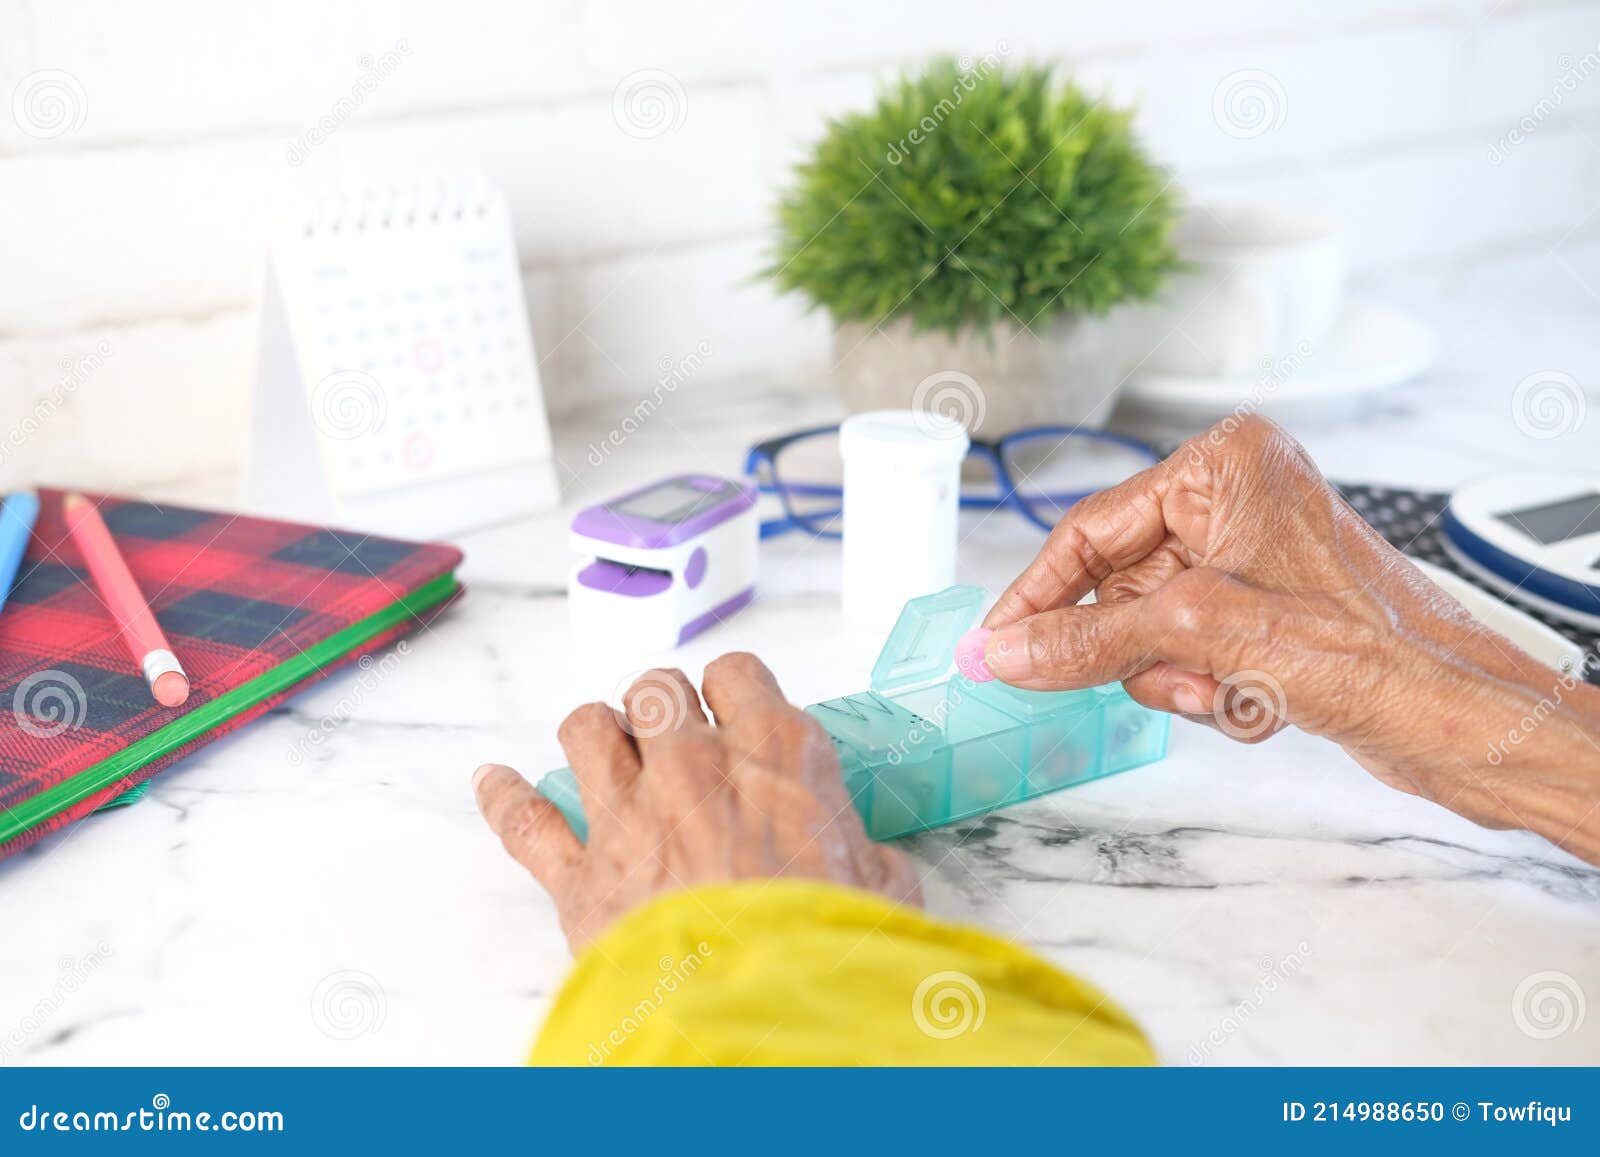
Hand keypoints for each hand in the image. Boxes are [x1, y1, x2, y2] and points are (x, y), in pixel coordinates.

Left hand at [473, 653, 921, 949]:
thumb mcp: (884, 893)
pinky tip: (494, 782)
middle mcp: (694, 767)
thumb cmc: (828, 952)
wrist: (761, 1020)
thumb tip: (872, 861)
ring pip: (586, 727)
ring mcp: (629, 817)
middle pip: (656, 688)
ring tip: (609, 754)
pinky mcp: (581, 878)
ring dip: (597, 735)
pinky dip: (504, 797)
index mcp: (775, 755)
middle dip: (664, 708)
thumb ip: (869, 857)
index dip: (733, 692)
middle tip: (676, 741)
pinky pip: (524, 820)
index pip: (737, 674)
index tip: (735, 714)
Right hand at [982, 415, 1599, 863]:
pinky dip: (1212, 687)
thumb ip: (1087, 640)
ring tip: (1232, 694)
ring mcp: (1254, 553)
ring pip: (1153, 627)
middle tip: (1175, 680)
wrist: (1456, 714)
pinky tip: (1260, 702)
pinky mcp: (1269, 606)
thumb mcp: (1198, 635)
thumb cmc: (1363, 647)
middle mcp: (1239, 497)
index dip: (1037, 595)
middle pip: (1121, 587)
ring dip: (1180, 677)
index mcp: (1225, 464)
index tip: (992, 645)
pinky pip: (1193, 647)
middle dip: (1141, 651)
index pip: (1091, 528)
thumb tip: (1005, 651)